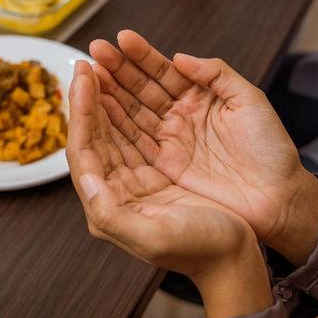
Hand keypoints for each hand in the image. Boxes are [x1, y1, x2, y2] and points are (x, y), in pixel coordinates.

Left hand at [67, 59, 272, 317]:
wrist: (236, 260)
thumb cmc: (200, 249)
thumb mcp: (153, 237)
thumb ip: (109, 213)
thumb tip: (83, 179)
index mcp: (110, 204)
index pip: (84, 149)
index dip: (81, 110)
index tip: (83, 76)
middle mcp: (118, 189)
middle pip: (95, 133)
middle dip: (90, 95)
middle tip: (87, 58)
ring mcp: (139, 176)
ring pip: (115, 127)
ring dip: (107, 95)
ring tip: (101, 64)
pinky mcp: (161, 169)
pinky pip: (137, 130)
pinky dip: (129, 106)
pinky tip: (125, 87)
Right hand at [87, 31, 317, 265]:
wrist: (278, 199)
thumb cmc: (271, 150)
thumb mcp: (250, 102)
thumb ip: (217, 74)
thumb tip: (180, 57)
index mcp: (201, 96)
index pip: (164, 70)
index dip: (142, 54)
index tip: (121, 38)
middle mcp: (181, 116)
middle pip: (142, 88)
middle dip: (117, 69)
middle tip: (95, 51)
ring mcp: (171, 141)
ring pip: (133, 112)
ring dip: (110, 93)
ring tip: (89, 74)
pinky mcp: (165, 166)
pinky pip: (134, 141)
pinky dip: (114, 125)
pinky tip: (97, 108)